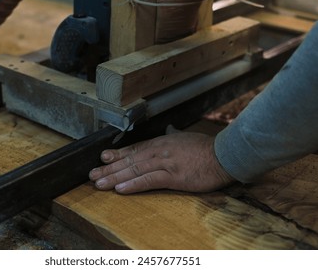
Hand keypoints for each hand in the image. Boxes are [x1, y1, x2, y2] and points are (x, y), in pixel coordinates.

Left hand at [89, 132, 234, 193]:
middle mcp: (159, 151)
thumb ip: (174, 134)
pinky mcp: (173, 176)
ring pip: (135, 170)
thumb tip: (169, 128)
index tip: (103, 158)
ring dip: (115, 177)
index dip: (117, 154)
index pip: (134, 149)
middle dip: (110, 168)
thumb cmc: (206, 148)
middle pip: (130, 160)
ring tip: (99, 183)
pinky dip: (134, 184)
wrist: (224, 154)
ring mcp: (165, 163)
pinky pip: (149, 180)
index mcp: (161, 143)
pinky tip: (121, 189)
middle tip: (93, 174)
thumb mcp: (186, 137)